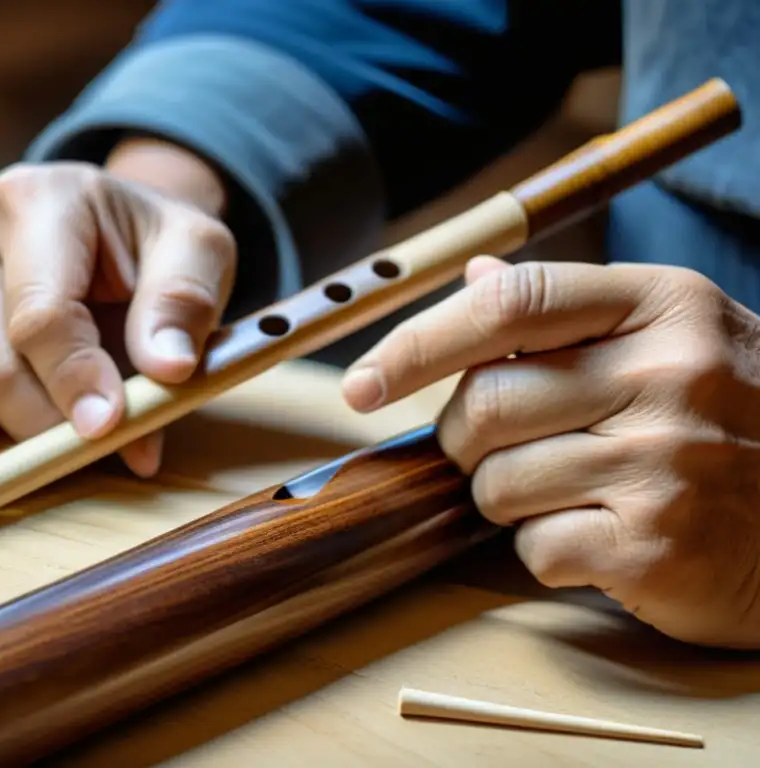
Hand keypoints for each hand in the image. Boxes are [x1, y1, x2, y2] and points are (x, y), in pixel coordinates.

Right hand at [0, 139, 234, 477]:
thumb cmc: (148, 245)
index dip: (73, 376)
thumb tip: (168, 368)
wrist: (104, 231)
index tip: (106, 425)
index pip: (42, 310)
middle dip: (35, 415)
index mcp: (35, 200)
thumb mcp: (195, 250)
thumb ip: (183, 301)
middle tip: (80, 453)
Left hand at [342, 256, 759, 647]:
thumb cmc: (740, 421)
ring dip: (509, 499)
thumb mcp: (678, 339)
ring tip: (572, 493)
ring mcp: (668, 460)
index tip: (359, 383)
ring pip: (497, 483)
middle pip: (483, 403)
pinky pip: (536, 548)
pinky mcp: (660, 544)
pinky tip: (603, 539)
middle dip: (466, 439)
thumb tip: (473, 276)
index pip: (506, 307)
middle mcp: (668, 373)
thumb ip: (571, 309)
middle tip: (502, 449)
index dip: (415, 344)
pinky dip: (548, 551)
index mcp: (661, 305)